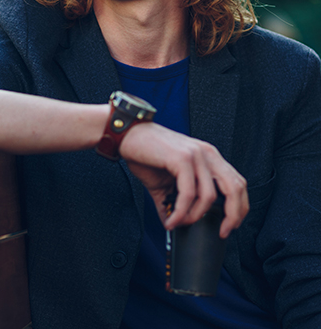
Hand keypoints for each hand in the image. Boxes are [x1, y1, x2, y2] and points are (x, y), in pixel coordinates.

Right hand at [119, 122, 248, 237]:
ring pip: (209, 195)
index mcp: (208, 156)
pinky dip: (181, 212)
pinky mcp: (182, 158)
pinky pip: (188, 193)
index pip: (237, 183)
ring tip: (181, 223)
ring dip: (195, 216)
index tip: (229, 225)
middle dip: (232, 215)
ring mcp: (195, 154)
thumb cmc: (145, 153)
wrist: (127, 136)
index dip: (239, 207)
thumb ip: (174, 201)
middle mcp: (206, 153)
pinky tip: (172, 218)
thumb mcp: (165, 180)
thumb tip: (173, 223)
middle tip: (221, 231)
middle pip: (235, 188)